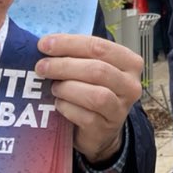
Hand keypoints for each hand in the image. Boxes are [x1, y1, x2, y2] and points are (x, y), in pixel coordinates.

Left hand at [35, 33, 142, 163]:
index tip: (44, 44)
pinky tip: (58, 104)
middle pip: (97, 70)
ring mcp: (120, 109)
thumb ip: (77, 55)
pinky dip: (67, 108)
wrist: (99, 129)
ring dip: (67, 88)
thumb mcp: (91, 68)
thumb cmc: (93, 90)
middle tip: (41, 67)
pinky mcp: (106, 128)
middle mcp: (130, 85)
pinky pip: (85, 116)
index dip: (70, 44)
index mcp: (129, 62)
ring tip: (54, 87)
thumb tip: (47, 44)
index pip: (100, 47)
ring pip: (95, 95)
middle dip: (64, 66)